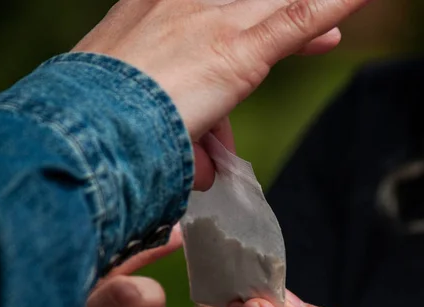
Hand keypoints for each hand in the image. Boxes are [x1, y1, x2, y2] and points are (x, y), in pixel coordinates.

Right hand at [73, 0, 369, 189]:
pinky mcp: (238, 50)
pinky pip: (297, 18)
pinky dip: (331, 8)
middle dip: (281, 10)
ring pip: (278, 1)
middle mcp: (185, 4)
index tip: (274, 26)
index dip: (249, 10)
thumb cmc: (96, 127)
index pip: (212, 2)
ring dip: (313, 8)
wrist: (82, 127)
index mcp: (152, 10)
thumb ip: (183, 140)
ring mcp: (215, 23)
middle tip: (324, 31)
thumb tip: (207, 174)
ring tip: (341, 18)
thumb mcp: (136, 119)